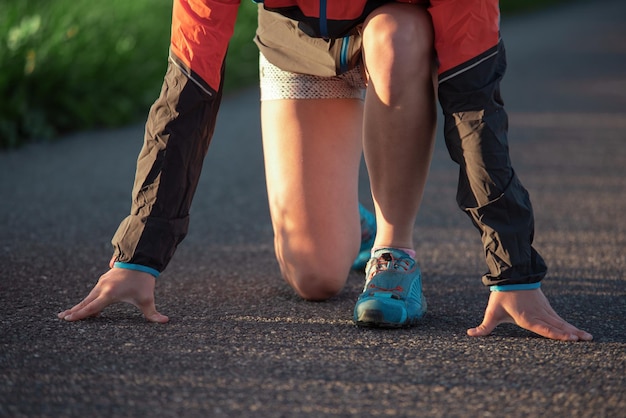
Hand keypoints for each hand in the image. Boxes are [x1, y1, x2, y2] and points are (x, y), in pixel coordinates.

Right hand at [57, 263, 168, 323]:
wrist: (140, 260)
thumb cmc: (143, 281)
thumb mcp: (147, 298)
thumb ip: (153, 313)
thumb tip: (165, 321)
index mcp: (110, 294)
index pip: (91, 307)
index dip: (80, 314)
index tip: (68, 319)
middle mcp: (102, 288)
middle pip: (85, 302)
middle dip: (74, 311)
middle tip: (61, 318)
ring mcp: (102, 283)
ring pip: (88, 297)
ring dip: (79, 306)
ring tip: (69, 314)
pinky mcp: (104, 280)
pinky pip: (93, 293)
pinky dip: (87, 300)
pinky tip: (85, 306)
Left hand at [467, 288, 591, 340]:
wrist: (511, 275)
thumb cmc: (501, 295)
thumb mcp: (492, 312)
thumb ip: (484, 326)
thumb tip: (470, 334)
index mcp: (526, 317)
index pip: (544, 328)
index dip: (557, 334)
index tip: (571, 338)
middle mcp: (538, 314)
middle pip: (557, 326)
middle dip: (571, 334)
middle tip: (586, 340)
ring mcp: (544, 309)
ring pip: (560, 321)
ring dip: (573, 329)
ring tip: (587, 337)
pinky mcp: (546, 306)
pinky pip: (559, 318)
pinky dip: (568, 325)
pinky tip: (576, 331)